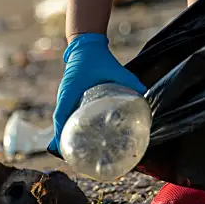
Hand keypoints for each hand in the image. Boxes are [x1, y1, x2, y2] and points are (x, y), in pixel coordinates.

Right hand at [48, 33, 145, 157]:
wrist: (86, 44)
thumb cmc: (97, 58)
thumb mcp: (115, 70)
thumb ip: (130, 81)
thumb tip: (145, 95)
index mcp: (69, 92)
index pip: (60, 118)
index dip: (61, 136)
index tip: (66, 150)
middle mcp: (64, 97)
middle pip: (59, 124)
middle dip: (64, 142)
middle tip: (76, 159)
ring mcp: (65, 97)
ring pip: (62, 121)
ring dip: (65, 135)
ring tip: (77, 152)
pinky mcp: (70, 96)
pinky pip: (66, 114)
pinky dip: (69, 126)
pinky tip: (80, 136)